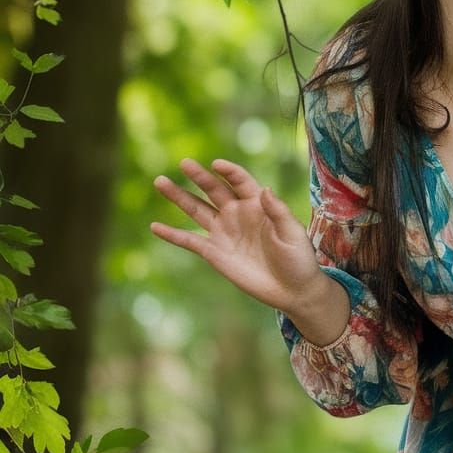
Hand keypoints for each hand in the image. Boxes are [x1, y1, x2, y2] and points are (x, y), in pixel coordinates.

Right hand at [151, 158, 323, 316]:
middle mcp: (237, 213)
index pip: (240, 181)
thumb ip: (278, 211)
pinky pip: (189, 241)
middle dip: (199, 176)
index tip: (216, 164)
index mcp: (258, 204)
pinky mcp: (214, 252)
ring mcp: (224, 232)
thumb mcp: (292, 232)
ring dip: (179, 196)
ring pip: (197, 209)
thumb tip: (265, 190)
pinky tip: (155, 226)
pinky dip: (172, 235)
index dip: (229, 172)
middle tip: (184, 162)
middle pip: (214, 189)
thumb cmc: (297, 258)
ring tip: (160, 181)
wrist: (291, 290)